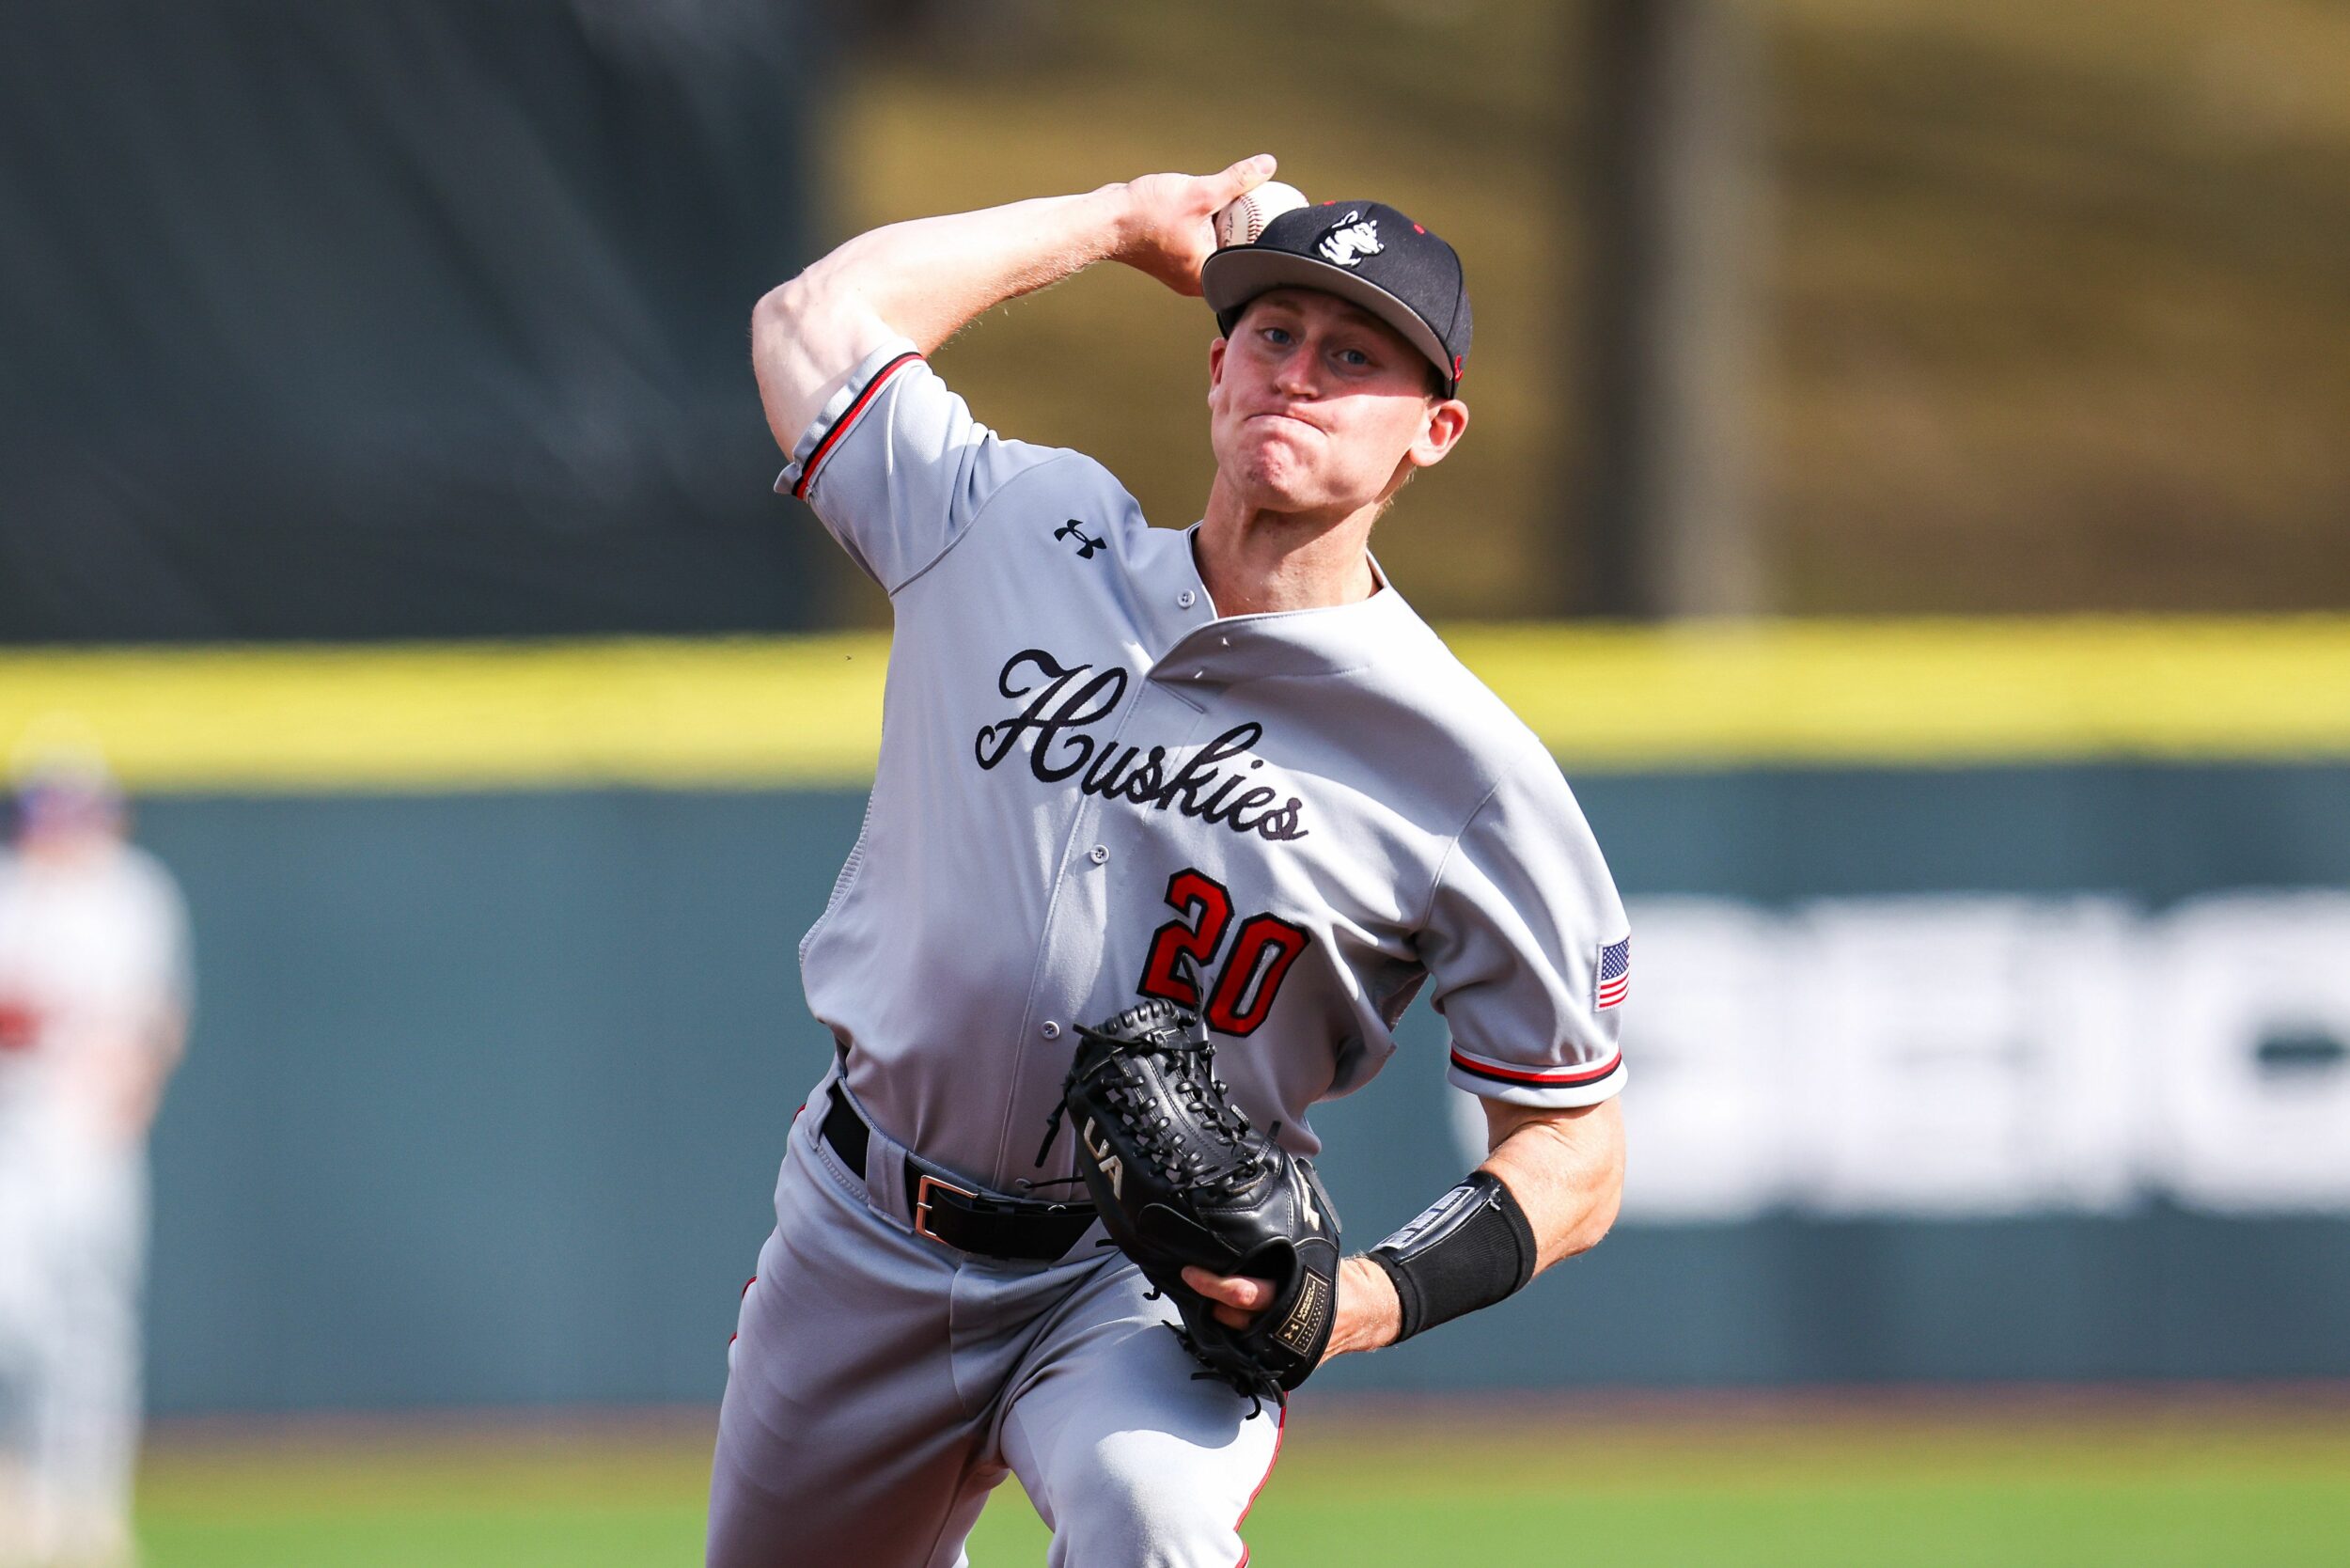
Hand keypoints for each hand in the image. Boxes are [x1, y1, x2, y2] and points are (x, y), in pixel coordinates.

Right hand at [1112, 155, 1277, 296]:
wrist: (1103, 221)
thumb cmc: (1146, 214)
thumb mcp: (1199, 192)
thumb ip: (1236, 180)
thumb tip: (1268, 165)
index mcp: (1208, 276)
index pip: (1250, 257)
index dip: (1267, 235)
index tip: (1281, 214)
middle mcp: (1198, 280)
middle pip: (1236, 252)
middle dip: (1250, 228)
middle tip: (1269, 202)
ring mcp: (1184, 270)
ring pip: (1218, 245)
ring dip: (1228, 224)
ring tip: (1246, 199)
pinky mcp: (1173, 257)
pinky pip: (1201, 240)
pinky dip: (1209, 223)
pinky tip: (1215, 202)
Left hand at [1180, 1256, 1401, 1362]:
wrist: (1365, 1311)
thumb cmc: (1335, 1276)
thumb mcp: (1310, 1254)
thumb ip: (1280, 1251)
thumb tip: (1240, 1230)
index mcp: (1291, 1294)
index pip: (1242, 1293)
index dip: (1212, 1284)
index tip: (1191, 1272)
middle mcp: (1283, 1326)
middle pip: (1231, 1319)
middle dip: (1211, 1303)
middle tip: (1198, 1283)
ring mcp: (1282, 1350)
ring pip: (1235, 1338)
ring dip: (1220, 1322)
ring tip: (1211, 1301)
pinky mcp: (1283, 1364)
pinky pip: (1248, 1353)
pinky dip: (1235, 1339)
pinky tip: (1226, 1323)